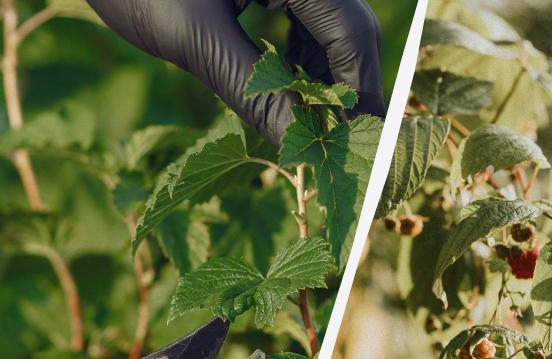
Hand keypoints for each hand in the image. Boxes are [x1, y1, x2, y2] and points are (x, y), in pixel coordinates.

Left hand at [87, 0, 384, 144]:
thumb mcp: (193, 35)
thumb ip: (252, 91)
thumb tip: (296, 148)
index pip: (351, 32)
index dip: (359, 95)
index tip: (358, 149)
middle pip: (349, 29)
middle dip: (346, 90)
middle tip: (341, 148)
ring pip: (332, 26)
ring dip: (325, 77)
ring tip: (315, 130)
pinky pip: (306, 15)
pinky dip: (301, 56)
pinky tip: (290, 88)